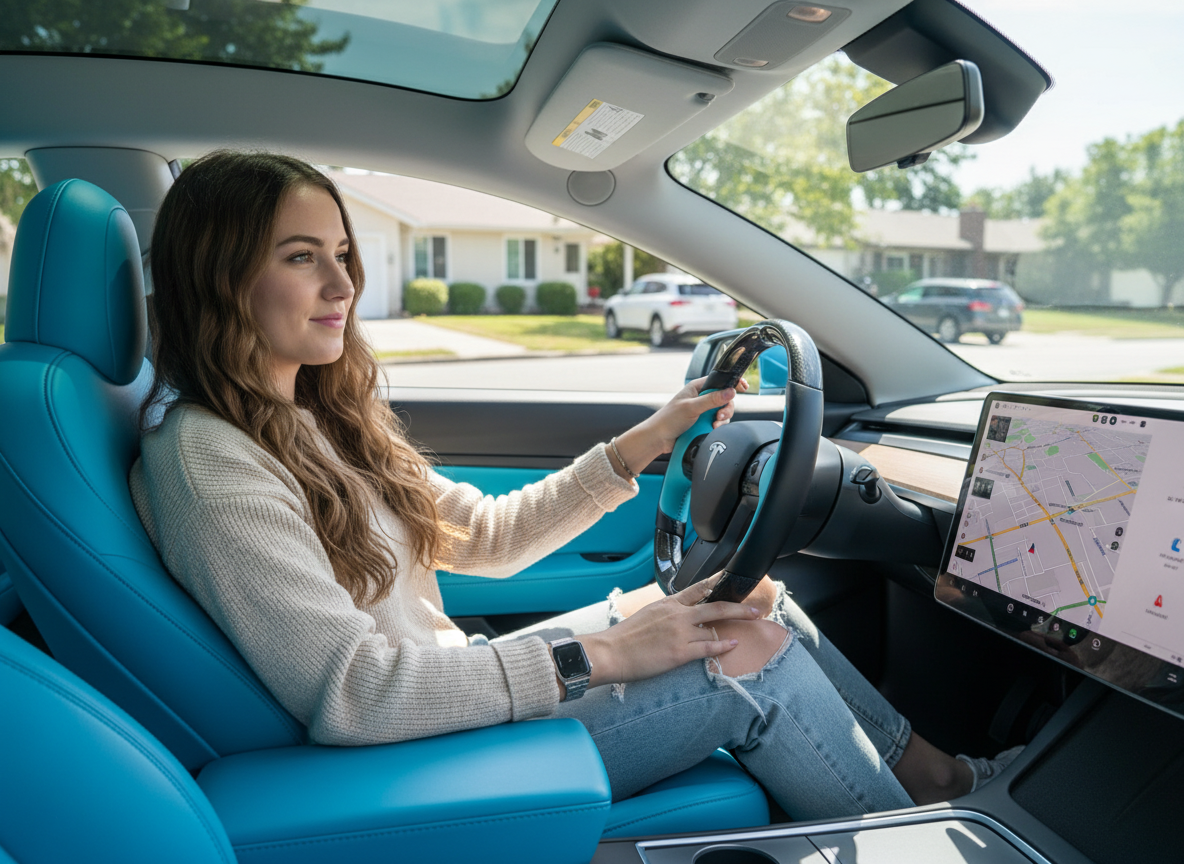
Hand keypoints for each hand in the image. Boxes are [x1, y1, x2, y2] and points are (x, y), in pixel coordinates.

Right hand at [580, 576, 762, 686]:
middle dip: (739, 607)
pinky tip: (733, 644)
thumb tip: (680, 613)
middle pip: (715, 606)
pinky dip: (723, 645)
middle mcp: (677, 614)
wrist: (610, 652)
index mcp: (668, 603)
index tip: (733, 578)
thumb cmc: (625, 637)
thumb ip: (667, 612)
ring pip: (714, 627)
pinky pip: (708, 648)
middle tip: (756, 609)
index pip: (699, 587)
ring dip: (733, 627)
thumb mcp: (647, 614)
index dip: (719, 582)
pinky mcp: (680, 652)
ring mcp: (680, 633)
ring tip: (748, 626)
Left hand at [607, 376, 749, 478]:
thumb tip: (730, 391)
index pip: (719, 380)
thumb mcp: (691, 408)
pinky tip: (712, 429)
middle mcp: (701, 397)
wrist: (659, 439)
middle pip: (725, 398)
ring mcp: (703, 410)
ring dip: (722, 418)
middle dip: (726, 407)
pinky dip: (718, 426)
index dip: (732, 383)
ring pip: (723, 411)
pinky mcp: (703, 422)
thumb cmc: (668, 419)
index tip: (743, 387)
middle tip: (720, 415)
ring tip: (714, 424)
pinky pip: (718, 422)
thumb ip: (712, 400)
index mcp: (697, 387)